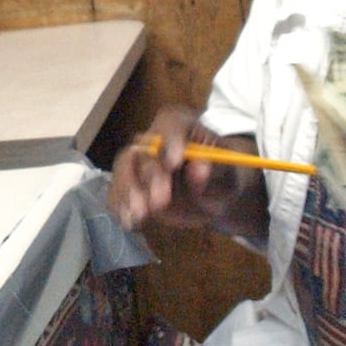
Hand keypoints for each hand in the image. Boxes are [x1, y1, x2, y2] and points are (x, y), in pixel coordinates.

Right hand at [107, 106, 267, 238]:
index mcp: (182, 125)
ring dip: (128, 191)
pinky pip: (117, 191)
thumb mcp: (227, 174)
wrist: (215, 196)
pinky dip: (120, 206)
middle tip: (161, 201)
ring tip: (139, 216)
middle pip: (144, 149)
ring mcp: (140, 162)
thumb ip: (215, 170)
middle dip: (151, 175)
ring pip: (124, 167)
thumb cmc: (223, 177)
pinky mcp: (132, 185)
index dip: (170, 139)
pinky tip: (130, 223)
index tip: (174, 162)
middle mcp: (155, 138)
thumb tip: (200, 168)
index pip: (170, 122)